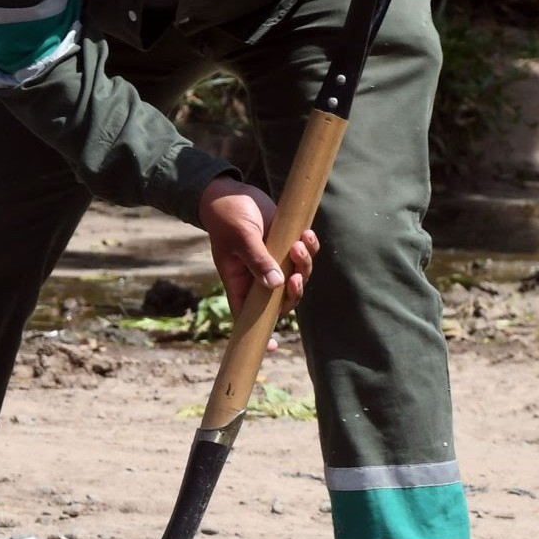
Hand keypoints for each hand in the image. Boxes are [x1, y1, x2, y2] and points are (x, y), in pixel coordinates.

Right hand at [197, 176, 319, 350]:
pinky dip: (310, 248)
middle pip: (282, 300)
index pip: (248, 315)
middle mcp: (257, 277)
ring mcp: (274, 262)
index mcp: (239, 282)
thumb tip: (276, 285)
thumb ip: (258, 261)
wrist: (232, 193)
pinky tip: (307, 233)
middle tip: (296, 274)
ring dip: (304, 265)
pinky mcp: (286, 246)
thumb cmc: (228, 217)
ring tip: (300, 243)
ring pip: (298, 278)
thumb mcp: (241, 238)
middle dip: (295, 291)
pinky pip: (305, 256)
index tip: (270, 346)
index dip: (259, 332)